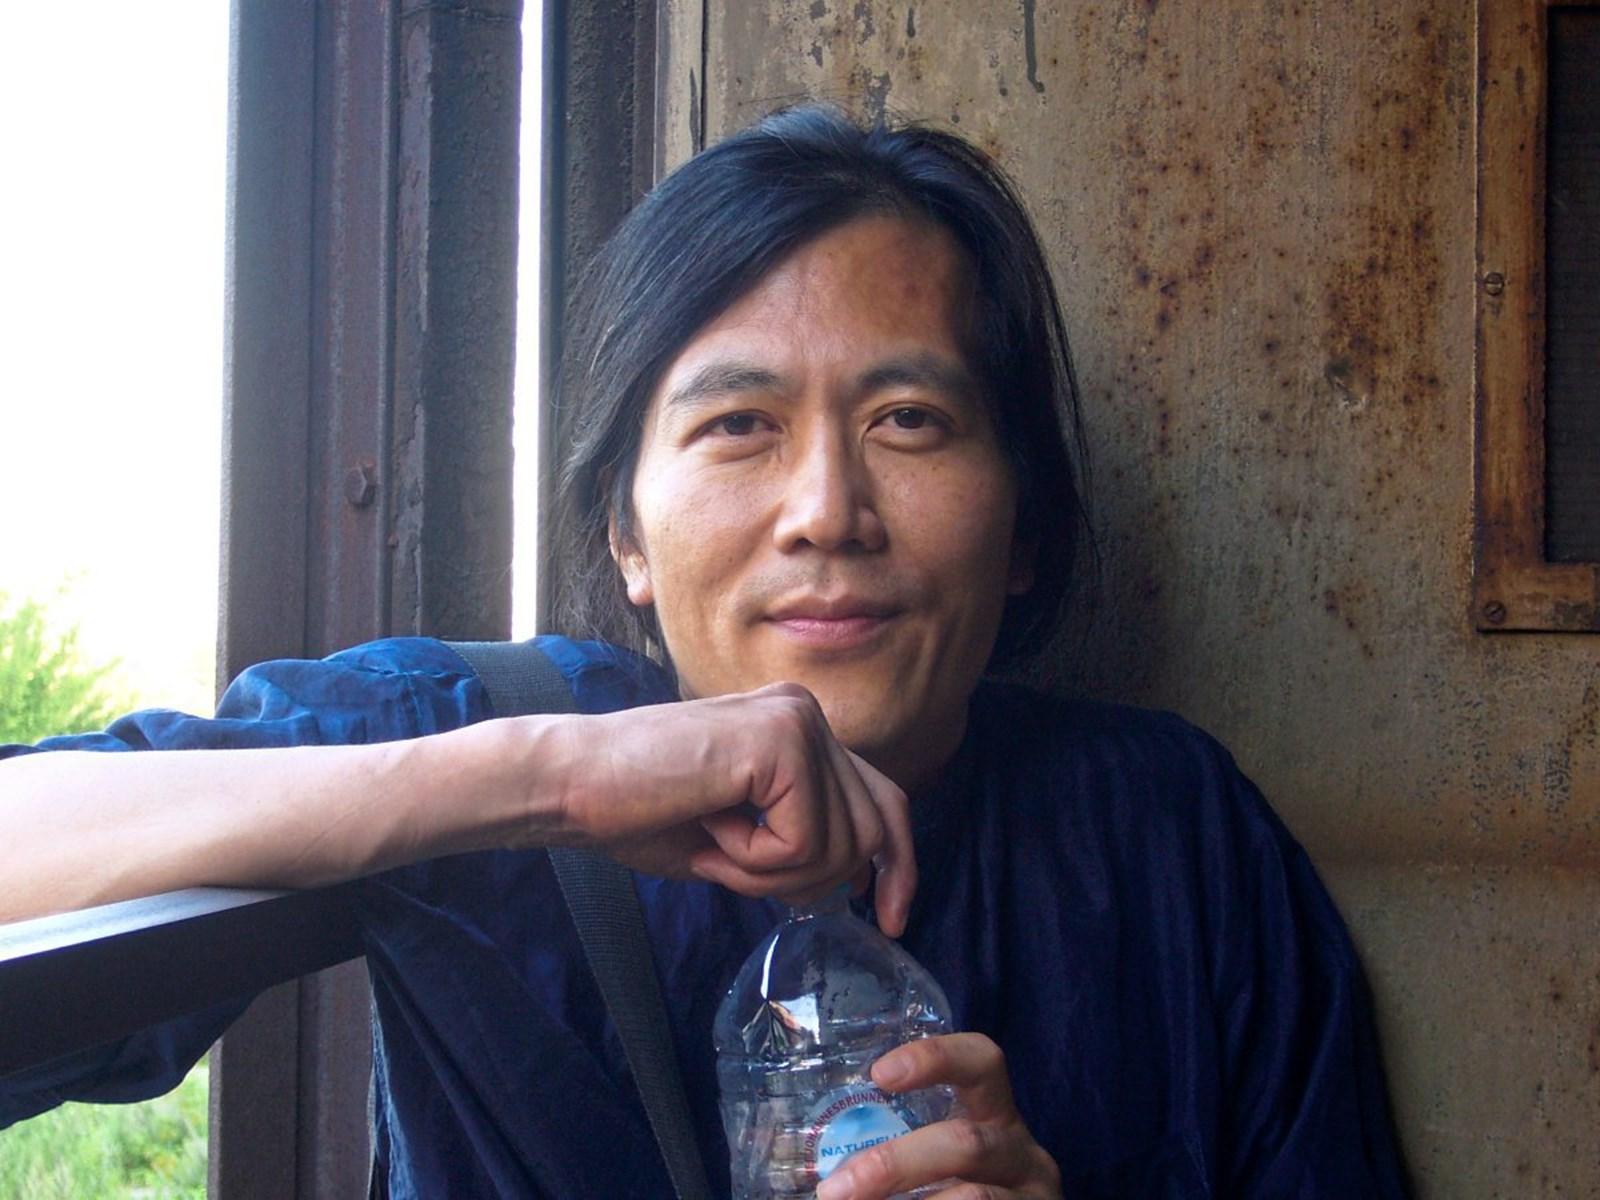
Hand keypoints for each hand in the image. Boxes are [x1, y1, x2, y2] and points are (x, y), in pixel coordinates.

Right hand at [548, 681, 915, 934]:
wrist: (570, 783)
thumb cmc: (639, 813)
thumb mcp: (742, 835)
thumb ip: (800, 842)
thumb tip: (857, 878)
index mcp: (799, 728)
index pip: (884, 800)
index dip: (898, 863)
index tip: (892, 918)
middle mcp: (807, 713)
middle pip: (874, 827)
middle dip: (816, 879)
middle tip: (736, 872)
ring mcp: (798, 721)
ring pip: (840, 844)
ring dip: (771, 873)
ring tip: (712, 840)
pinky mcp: (781, 741)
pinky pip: (803, 841)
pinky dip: (753, 861)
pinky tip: (708, 827)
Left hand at [814, 1034, 1061, 1199]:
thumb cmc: (946, 1190)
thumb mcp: (932, 1168)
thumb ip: (882, 1154)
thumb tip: (798, 1168)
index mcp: (996, 1119)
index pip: (983, 1062)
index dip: (935, 1058)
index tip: (878, 1074)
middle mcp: (1023, 1156)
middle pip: (966, 1142)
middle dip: (894, 1166)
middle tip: (834, 1190)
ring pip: (974, 1199)